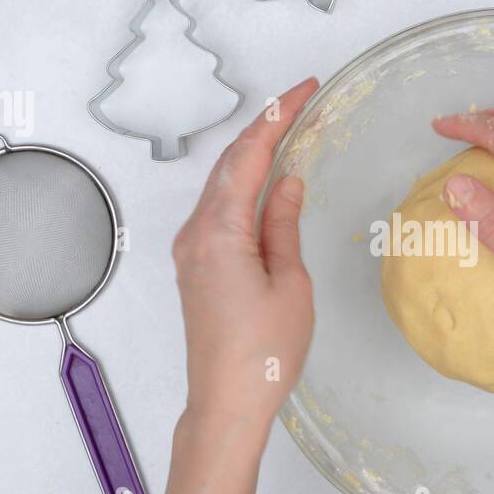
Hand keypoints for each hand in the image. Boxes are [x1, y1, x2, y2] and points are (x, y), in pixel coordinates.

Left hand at [171, 78, 318, 455]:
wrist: (226, 404)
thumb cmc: (262, 354)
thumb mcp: (290, 283)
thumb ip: (284, 226)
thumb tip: (287, 184)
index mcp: (220, 232)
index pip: (250, 155)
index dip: (278, 116)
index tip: (304, 89)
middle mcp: (195, 234)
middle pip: (230, 163)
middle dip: (266, 128)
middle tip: (302, 102)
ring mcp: (190, 251)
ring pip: (221, 185)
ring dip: (253, 156)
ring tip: (290, 133)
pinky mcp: (194, 268)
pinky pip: (218, 211)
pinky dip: (243, 186)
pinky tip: (266, 183)